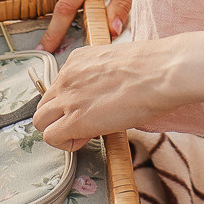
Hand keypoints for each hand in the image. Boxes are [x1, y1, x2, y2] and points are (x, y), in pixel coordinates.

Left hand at [33, 36, 184, 149]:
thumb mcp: (118, 66)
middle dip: (60, 118)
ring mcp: (68, 97)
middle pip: (44, 105)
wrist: (162, 72)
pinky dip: (65, 143)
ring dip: (60, 131)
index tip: (90, 109)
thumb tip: (102, 100)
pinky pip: (51, 137)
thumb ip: (100, 80)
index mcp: (78, 60)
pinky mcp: (74, 119)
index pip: (58, 88)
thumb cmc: (154, 69)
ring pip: (41, 122)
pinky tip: (87, 139)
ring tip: (86, 134)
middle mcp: (67, 76)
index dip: (71, 104)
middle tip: (86, 124)